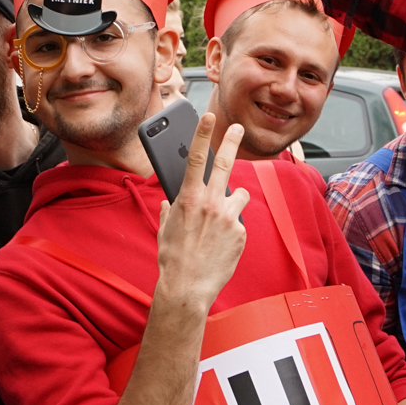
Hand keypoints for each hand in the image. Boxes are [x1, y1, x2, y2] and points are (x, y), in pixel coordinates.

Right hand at [153, 113, 250, 313]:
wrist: (188, 288)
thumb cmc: (172, 258)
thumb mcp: (165, 229)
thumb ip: (170, 210)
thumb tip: (171, 203)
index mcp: (188, 199)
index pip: (196, 158)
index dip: (203, 134)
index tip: (209, 116)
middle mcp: (211, 203)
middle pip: (226, 164)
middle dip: (232, 142)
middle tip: (238, 128)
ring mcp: (228, 217)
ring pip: (238, 195)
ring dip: (233, 200)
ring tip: (220, 219)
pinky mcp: (240, 233)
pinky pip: (238, 222)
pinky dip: (231, 229)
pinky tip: (220, 245)